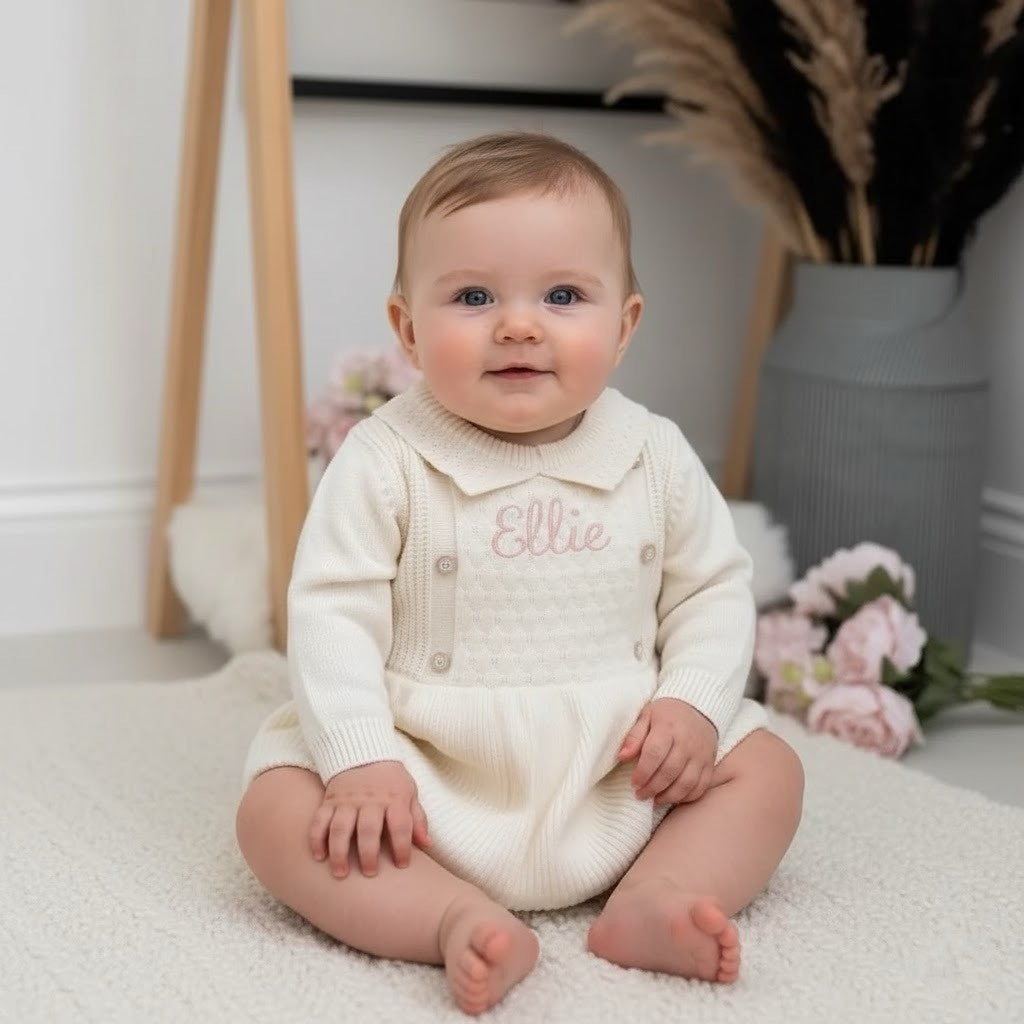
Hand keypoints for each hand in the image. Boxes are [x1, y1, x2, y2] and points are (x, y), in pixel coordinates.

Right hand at [310, 760, 430, 877]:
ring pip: (340, 827)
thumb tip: (427, 844)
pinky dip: (316, 838)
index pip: (400, 825)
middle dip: (368, 854)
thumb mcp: (410, 793)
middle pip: (368, 829)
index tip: (402, 865)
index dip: (402, 847)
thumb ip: (417, 819)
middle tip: (369, 873)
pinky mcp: (329, 800)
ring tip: (340, 873)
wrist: (364, 754)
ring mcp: (347, 800)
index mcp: (394, 798)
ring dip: (339, 852)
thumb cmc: (391, 781)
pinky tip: (318, 856)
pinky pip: (319, 820)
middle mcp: (370, 800)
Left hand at [617, 697, 717, 805]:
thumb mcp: (646, 716)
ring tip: (654, 799)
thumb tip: (622, 757)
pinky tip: (672, 797)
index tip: (633, 783)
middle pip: (670, 771)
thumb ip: (634, 736)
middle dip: (652, 788)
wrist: (698, 709)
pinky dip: (686, 797)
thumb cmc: (666, 715)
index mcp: (668, 727)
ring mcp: (701, 754)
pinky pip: (701, 787)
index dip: (642, 772)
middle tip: (640, 794)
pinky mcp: (710, 764)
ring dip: (668, 796)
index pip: (654, 753)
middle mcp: (687, 742)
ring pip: (686, 783)